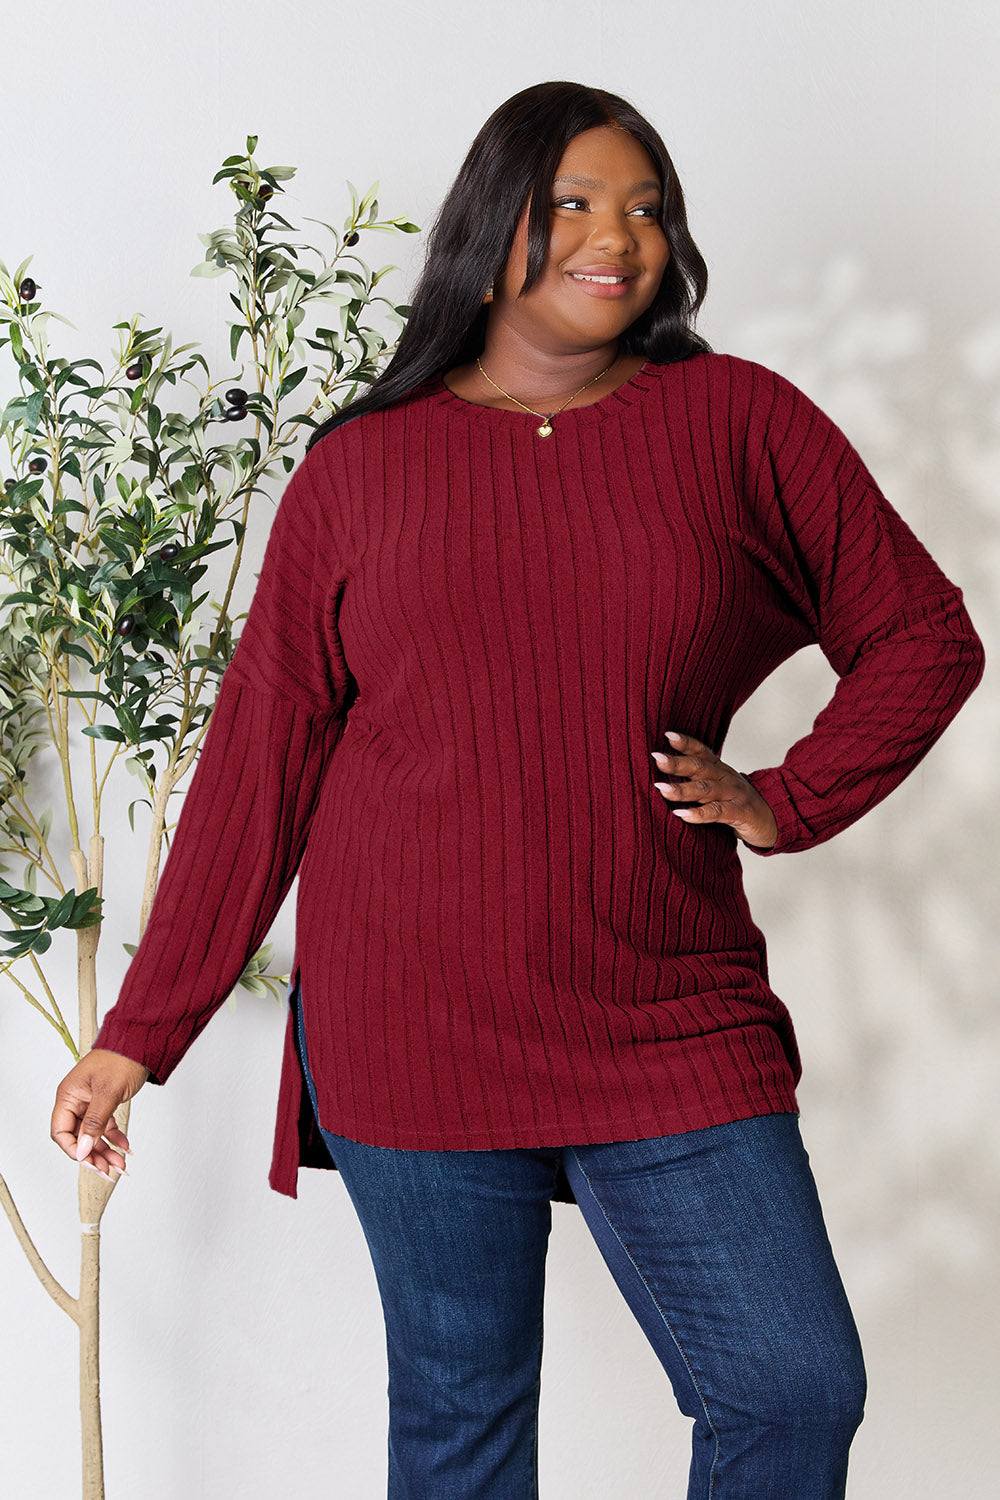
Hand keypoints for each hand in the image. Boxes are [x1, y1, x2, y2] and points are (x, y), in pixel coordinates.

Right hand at [50, 1049, 149, 1178]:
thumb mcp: (108, 1092)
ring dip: (106, 1151)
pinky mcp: (105, 1103)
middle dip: (93, 1155)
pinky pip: (106, 1127)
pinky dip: (115, 1138)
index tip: (88, 1160)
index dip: (73, 1148)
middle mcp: (77, 1100)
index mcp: (69, 1095)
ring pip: (94, 1135)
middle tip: (107, 1170)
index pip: (61, 1131)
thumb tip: (83, 1149)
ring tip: (120, 1164)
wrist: (141, 1042)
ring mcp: (90, 1103)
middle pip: (78, 1137)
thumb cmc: (121, 1058)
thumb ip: (95, 1122)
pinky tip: (125, 1148)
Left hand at [651, 730, 778, 848]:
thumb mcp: (719, 788)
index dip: (685, 742)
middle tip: (656, 758)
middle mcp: (726, 777)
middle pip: (699, 767)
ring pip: (705, 789)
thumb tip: (661, 779)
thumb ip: (697, 781)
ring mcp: (734, 794)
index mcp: (719, 769)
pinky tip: (682, 815)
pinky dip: (699, 813)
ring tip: (661, 789)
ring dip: (682, 789)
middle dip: (677, 763)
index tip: (666, 735)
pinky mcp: (741, 812)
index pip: (701, 751)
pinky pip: (718, 811)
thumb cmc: (738, 804)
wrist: (775, 820)